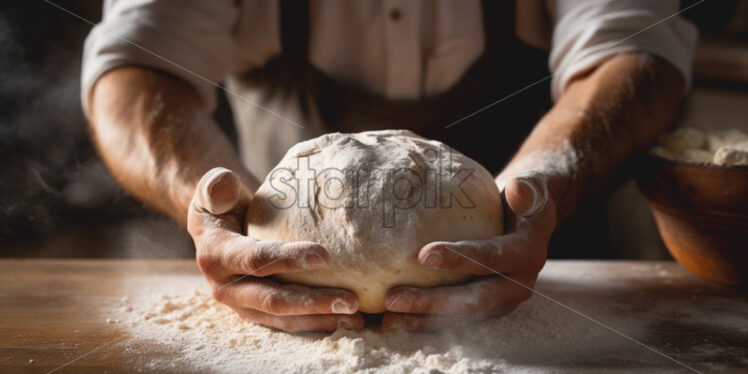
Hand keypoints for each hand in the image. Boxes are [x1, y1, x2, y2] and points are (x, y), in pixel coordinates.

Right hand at [187, 167, 363, 331]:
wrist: (216, 229)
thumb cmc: (222, 203)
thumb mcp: (212, 189)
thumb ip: (216, 186)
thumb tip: (224, 184)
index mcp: (215, 256)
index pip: (255, 260)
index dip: (288, 259)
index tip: (325, 255)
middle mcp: (225, 288)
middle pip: (273, 300)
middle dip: (312, 302)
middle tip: (350, 301)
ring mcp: (242, 306)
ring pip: (284, 319)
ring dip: (320, 319)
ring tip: (355, 317)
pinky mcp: (258, 314)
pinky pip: (289, 323)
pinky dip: (317, 324)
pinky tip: (346, 322)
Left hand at [383, 171, 554, 329]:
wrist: (531, 224)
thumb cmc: (523, 198)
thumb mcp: (531, 189)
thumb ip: (526, 189)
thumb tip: (517, 189)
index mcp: (527, 255)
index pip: (490, 258)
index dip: (460, 258)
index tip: (423, 255)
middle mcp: (518, 286)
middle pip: (473, 300)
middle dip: (432, 302)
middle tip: (393, 298)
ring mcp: (501, 302)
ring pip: (460, 317)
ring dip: (423, 319)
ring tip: (387, 317)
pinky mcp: (486, 308)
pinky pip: (453, 319)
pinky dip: (424, 320)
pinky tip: (393, 319)